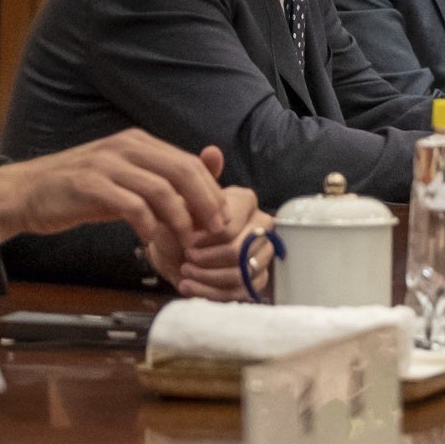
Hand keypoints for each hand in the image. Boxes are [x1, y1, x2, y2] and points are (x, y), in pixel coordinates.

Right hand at [0, 128, 235, 279]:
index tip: (224, 219)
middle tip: (215, 231)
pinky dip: (148, 225)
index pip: (190, 162)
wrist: (24, 194)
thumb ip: (161, 182)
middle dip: (205, 203)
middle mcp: (125, 146)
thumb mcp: (125, 181)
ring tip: (187, 242)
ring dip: (179, 219)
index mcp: (139, 142)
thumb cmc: (80, 192)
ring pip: (160, 189)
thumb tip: (206, 187)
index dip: (212, 191)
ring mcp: (105, 163)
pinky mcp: (88, 184)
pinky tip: (151, 240)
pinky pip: (130, 205)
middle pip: (182, 171)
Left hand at [155, 179, 265, 299]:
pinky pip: (240, 292)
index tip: (187, 240)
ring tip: (184, 274)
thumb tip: (212, 151)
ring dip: (207, 278)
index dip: (205, 238)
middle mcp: (262, 224)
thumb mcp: (183, 200)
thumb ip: (196, 177)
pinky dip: (210, 293)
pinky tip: (189, 287)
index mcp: (247, 202)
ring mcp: (264, 253)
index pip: (230, 225)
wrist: (180, 250)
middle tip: (185, 260)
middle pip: (238, 251)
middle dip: (206, 260)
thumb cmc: (184, 224)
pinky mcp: (259, 279)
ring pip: (240, 274)